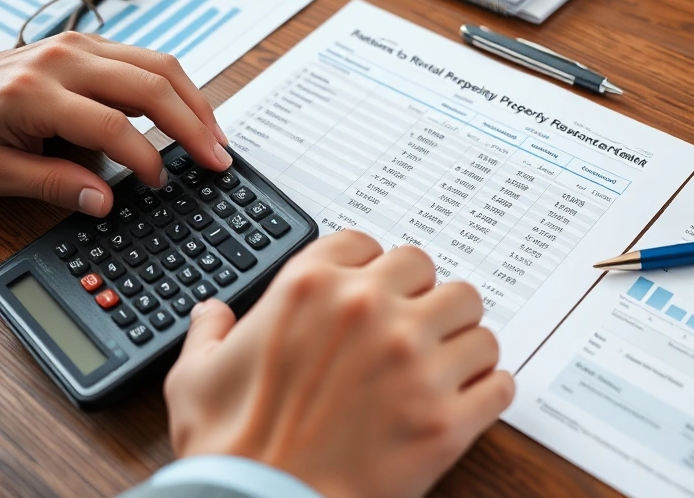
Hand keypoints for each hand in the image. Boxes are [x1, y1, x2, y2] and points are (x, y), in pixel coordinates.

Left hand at [0, 32, 231, 215]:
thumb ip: (52, 185)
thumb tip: (103, 202)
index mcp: (35, 92)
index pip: (112, 126)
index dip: (146, 159)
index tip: (161, 184)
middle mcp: (63, 60)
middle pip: (150, 86)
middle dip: (193, 126)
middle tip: (219, 160)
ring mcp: (79, 45)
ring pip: (158, 65)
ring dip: (195, 102)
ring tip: (217, 139)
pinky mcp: (89, 44)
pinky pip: (147, 59)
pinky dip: (178, 88)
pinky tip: (192, 114)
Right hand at [164, 230, 514, 497]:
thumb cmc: (231, 448)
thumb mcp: (195, 378)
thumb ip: (209, 333)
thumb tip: (211, 313)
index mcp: (312, 288)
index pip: (368, 244)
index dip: (371, 270)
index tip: (373, 292)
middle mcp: (370, 312)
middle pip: (431, 272)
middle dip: (422, 297)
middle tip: (413, 326)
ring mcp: (415, 362)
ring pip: (475, 321)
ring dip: (460, 341)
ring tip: (444, 363)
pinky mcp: (446, 417)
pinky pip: (497, 382)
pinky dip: (487, 390)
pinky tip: (468, 399)